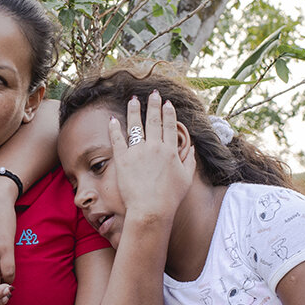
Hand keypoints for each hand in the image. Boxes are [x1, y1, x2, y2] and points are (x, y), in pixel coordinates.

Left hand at [107, 90, 194, 227]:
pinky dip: (114, 128)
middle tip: (153, 94)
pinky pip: (117, 140)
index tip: (167, 103)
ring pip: (135, 126)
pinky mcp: (123, 159)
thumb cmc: (170, 198)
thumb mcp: (186, 179)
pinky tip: (113, 119)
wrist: (151, 210)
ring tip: (133, 100)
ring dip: (134, 110)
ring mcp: (138, 152)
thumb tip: (191, 148)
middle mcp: (154, 147)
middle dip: (154, 105)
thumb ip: (189, 161)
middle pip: (154, 121)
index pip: (170, 126)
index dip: (168, 113)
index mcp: (170, 151)